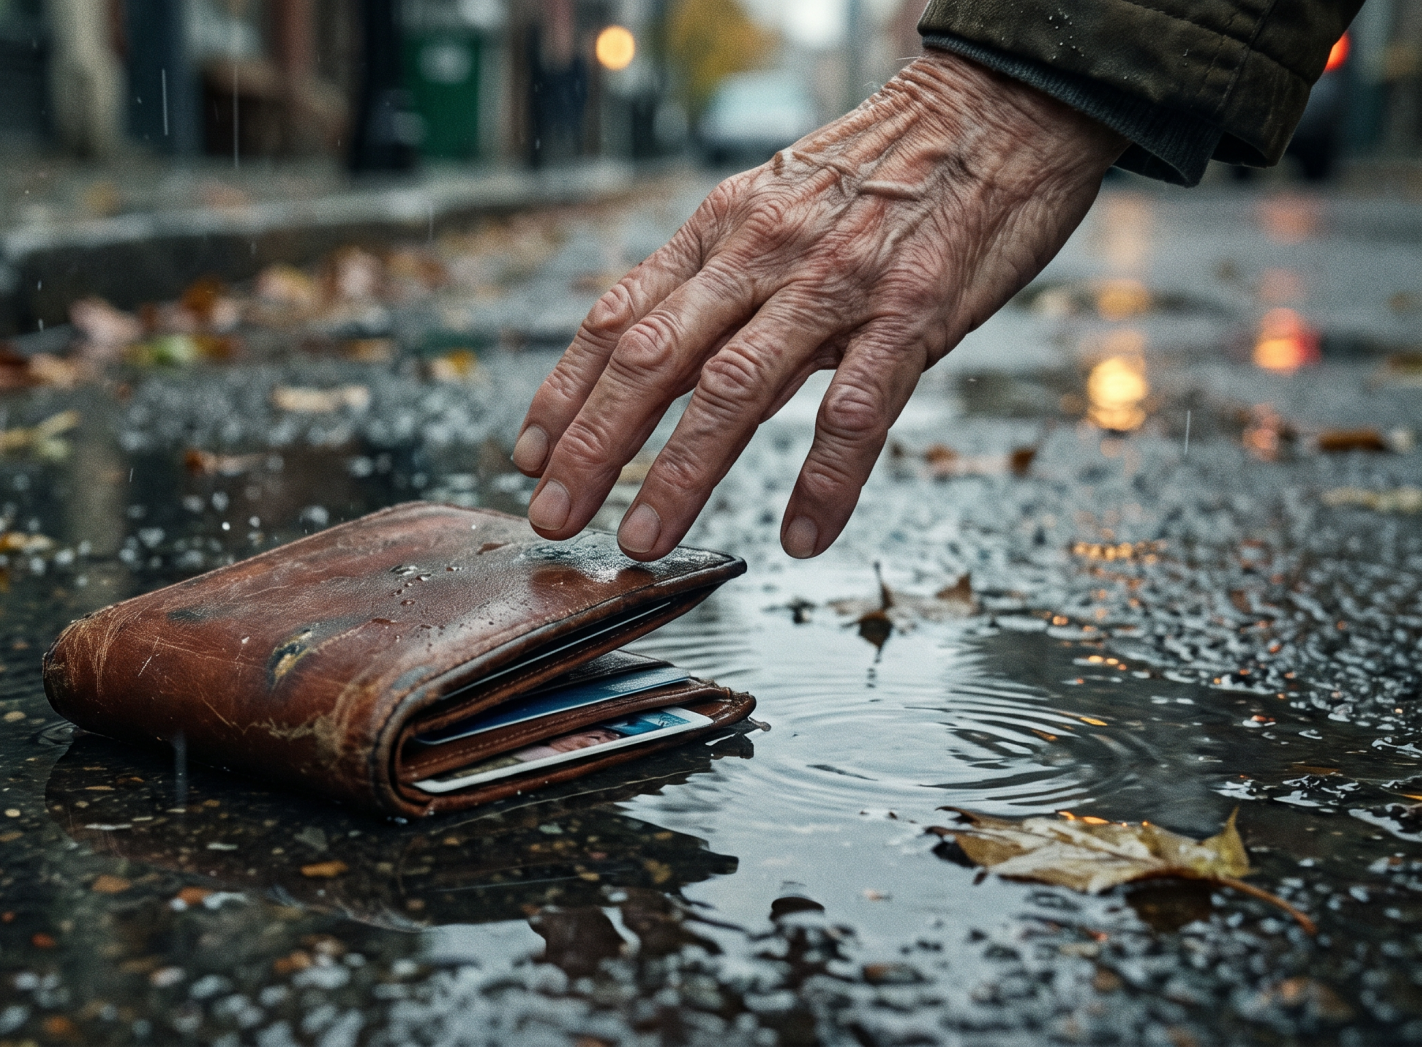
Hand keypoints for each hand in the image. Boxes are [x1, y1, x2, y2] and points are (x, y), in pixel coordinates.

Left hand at [512, 50, 1125, 559]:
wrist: (995, 108)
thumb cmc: (881, 170)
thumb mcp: (775, 204)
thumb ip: (717, 279)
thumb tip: (653, 357)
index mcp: (722, 230)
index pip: (618, 316)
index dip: (564, 392)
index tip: (529, 456)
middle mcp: (763, 255)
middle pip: (653, 359)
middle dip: (594, 445)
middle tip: (554, 516)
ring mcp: (836, 286)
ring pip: (736, 389)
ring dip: (681, 471)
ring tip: (644, 537)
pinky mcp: (912, 315)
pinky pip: (856, 412)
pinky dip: (824, 481)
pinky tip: (800, 534)